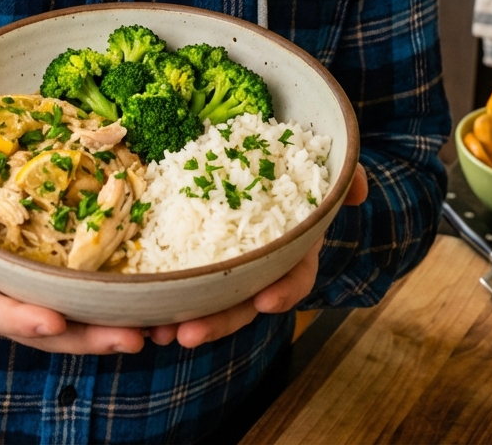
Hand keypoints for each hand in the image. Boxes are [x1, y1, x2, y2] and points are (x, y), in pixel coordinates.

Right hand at [0, 174, 144, 355]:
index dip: (21, 317)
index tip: (53, 321)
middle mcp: (0, 300)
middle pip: (47, 328)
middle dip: (88, 336)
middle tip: (132, 338)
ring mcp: (28, 296)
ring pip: (73, 323)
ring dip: (113, 330)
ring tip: (157, 330)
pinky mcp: (52, 284)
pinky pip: (84, 301)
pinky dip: (118, 308)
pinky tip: (156, 307)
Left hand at [149, 161, 368, 348]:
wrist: (268, 158)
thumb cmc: (296, 167)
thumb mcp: (321, 167)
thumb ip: (344, 174)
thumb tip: (357, 188)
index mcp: (293, 247)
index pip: (296, 277)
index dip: (284, 291)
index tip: (267, 302)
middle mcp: (259, 263)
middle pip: (242, 301)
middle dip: (217, 321)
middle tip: (188, 333)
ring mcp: (226, 261)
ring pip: (206, 298)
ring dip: (181, 317)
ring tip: (152, 329)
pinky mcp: (192, 249)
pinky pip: (177, 274)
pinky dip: (159, 292)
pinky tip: (134, 305)